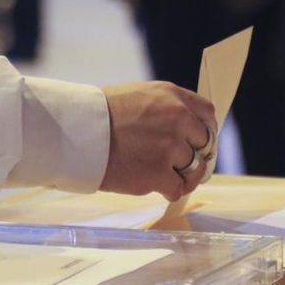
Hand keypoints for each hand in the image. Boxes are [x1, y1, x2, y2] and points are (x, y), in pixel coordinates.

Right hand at [100, 81, 216, 201]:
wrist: (76, 131)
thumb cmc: (102, 115)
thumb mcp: (140, 95)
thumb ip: (168, 107)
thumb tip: (189, 129)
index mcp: (173, 97)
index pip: (207, 114)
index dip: (204, 130)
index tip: (197, 142)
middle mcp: (178, 118)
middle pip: (204, 143)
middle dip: (194, 153)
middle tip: (178, 162)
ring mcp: (170, 147)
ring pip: (194, 167)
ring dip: (181, 173)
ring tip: (162, 174)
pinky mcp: (159, 174)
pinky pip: (178, 188)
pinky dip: (169, 189)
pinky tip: (157, 185)